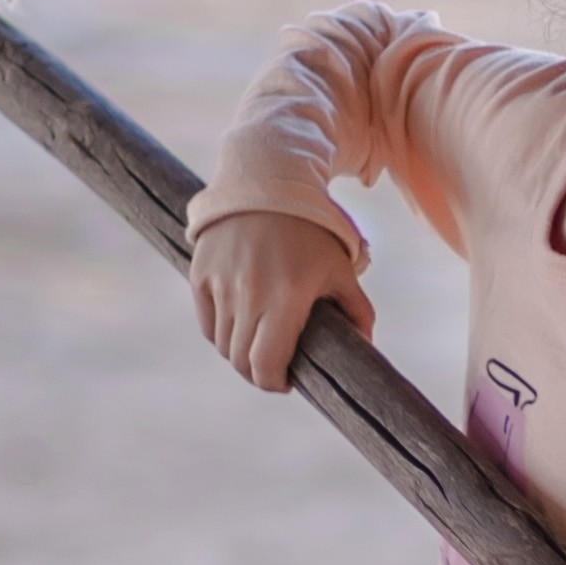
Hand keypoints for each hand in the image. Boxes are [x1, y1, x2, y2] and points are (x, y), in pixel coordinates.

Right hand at [192, 209, 372, 390]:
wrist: (267, 181)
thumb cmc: (311, 228)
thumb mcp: (341, 267)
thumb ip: (356, 309)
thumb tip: (365, 346)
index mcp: (286, 298)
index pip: (266, 366)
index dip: (274, 383)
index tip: (287, 380)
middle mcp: (248, 294)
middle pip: (241, 361)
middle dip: (258, 372)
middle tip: (275, 366)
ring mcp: (220, 284)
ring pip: (223, 344)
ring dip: (240, 352)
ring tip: (259, 342)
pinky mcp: (200, 275)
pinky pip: (208, 323)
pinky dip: (222, 332)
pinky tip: (241, 323)